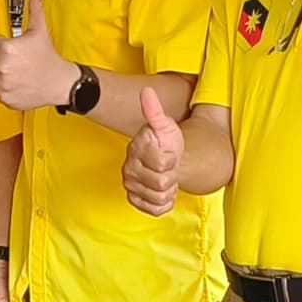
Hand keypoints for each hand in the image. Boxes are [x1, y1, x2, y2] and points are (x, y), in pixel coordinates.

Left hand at [0, 0, 78, 110]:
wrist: (59, 83)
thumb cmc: (49, 58)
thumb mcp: (40, 31)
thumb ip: (34, 10)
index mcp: (8, 48)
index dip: (3, 44)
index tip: (14, 48)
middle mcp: (2, 66)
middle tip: (16, 60)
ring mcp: (3, 83)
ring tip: (17, 71)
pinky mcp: (4, 96)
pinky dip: (3, 87)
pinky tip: (17, 82)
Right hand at [122, 87, 184, 215]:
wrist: (165, 159)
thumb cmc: (165, 142)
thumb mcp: (164, 125)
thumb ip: (154, 110)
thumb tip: (147, 92)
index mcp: (136, 150)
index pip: (162, 163)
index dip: (171, 160)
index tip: (170, 153)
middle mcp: (129, 169)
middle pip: (161, 183)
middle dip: (171, 176)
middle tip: (169, 167)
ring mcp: (131, 186)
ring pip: (159, 197)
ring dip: (169, 190)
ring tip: (166, 177)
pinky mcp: (136, 200)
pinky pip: (156, 209)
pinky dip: (165, 203)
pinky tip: (164, 191)